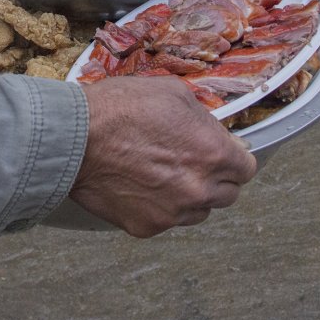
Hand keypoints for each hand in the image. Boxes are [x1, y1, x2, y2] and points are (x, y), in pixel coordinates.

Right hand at [72, 76, 257, 237]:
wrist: (74, 137)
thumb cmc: (119, 108)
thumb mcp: (172, 92)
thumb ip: (202, 118)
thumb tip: (213, 131)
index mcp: (213, 154)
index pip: (246, 169)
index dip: (232, 158)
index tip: (219, 154)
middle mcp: (199, 189)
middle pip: (227, 194)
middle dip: (213, 178)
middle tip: (188, 162)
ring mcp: (173, 212)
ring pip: (197, 212)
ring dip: (188, 196)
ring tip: (160, 175)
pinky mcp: (146, 226)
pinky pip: (164, 220)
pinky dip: (157, 207)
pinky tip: (138, 186)